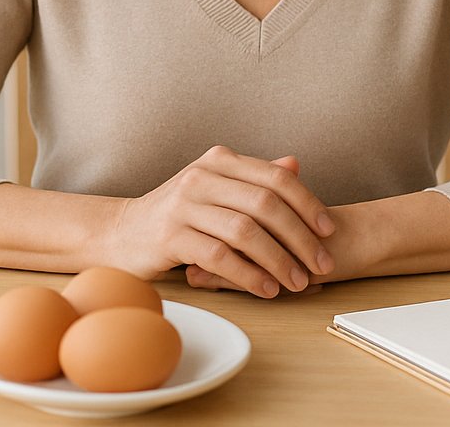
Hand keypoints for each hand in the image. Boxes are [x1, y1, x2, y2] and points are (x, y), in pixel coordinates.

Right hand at [109, 146, 335, 297]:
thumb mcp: (217, 189)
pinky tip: (266, 289)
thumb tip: (296, 165)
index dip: (308, 204)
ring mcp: (184, 204)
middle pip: (266, 203)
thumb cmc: (178, 214)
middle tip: (321, 264)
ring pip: (245, 231)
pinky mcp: (170, 236)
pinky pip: (220, 256)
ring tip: (297, 282)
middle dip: (300, 237)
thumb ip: (254, 178)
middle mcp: (202, 176)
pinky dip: (249, 275)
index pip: (275, 177)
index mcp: (219, 160)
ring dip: (278, 261)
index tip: (329, 231)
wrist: (121, 233)